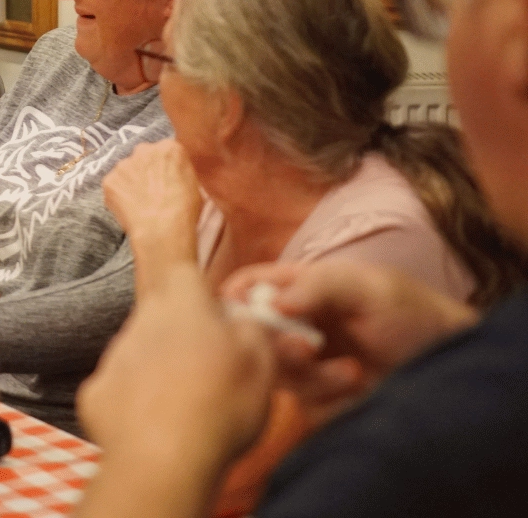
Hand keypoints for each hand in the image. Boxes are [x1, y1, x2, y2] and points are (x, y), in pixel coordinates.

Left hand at [80, 264, 274, 470]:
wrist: (163, 459)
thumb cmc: (220, 407)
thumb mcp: (261, 362)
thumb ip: (254, 328)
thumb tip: (244, 316)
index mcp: (182, 305)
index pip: (186, 276)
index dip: (204, 295)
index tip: (220, 323)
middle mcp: (140, 322)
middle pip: (160, 314)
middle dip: (181, 333)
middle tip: (208, 370)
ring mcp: (113, 357)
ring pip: (138, 350)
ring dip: (157, 367)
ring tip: (184, 405)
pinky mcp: (96, 393)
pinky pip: (117, 388)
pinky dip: (133, 402)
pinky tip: (153, 425)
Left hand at [102, 139, 201, 286]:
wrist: (162, 229)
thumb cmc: (185, 210)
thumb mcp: (194, 184)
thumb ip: (180, 170)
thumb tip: (173, 173)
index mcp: (170, 147)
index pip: (166, 151)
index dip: (166, 167)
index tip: (167, 180)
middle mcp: (144, 149)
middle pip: (144, 156)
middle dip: (146, 169)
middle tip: (152, 190)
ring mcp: (123, 164)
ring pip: (126, 170)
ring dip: (131, 182)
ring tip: (140, 203)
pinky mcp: (109, 180)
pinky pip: (114, 185)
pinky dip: (119, 195)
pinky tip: (129, 209)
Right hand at [221, 261, 476, 425]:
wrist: (451, 369)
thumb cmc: (413, 313)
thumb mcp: (369, 287)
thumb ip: (320, 284)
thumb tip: (270, 300)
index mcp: (299, 286)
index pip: (248, 285)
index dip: (234, 296)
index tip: (240, 313)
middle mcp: (294, 323)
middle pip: (251, 334)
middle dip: (273, 344)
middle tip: (308, 348)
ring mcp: (305, 362)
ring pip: (273, 371)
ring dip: (308, 373)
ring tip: (350, 370)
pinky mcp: (319, 396)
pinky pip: (301, 400)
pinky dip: (326, 395)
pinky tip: (356, 386)